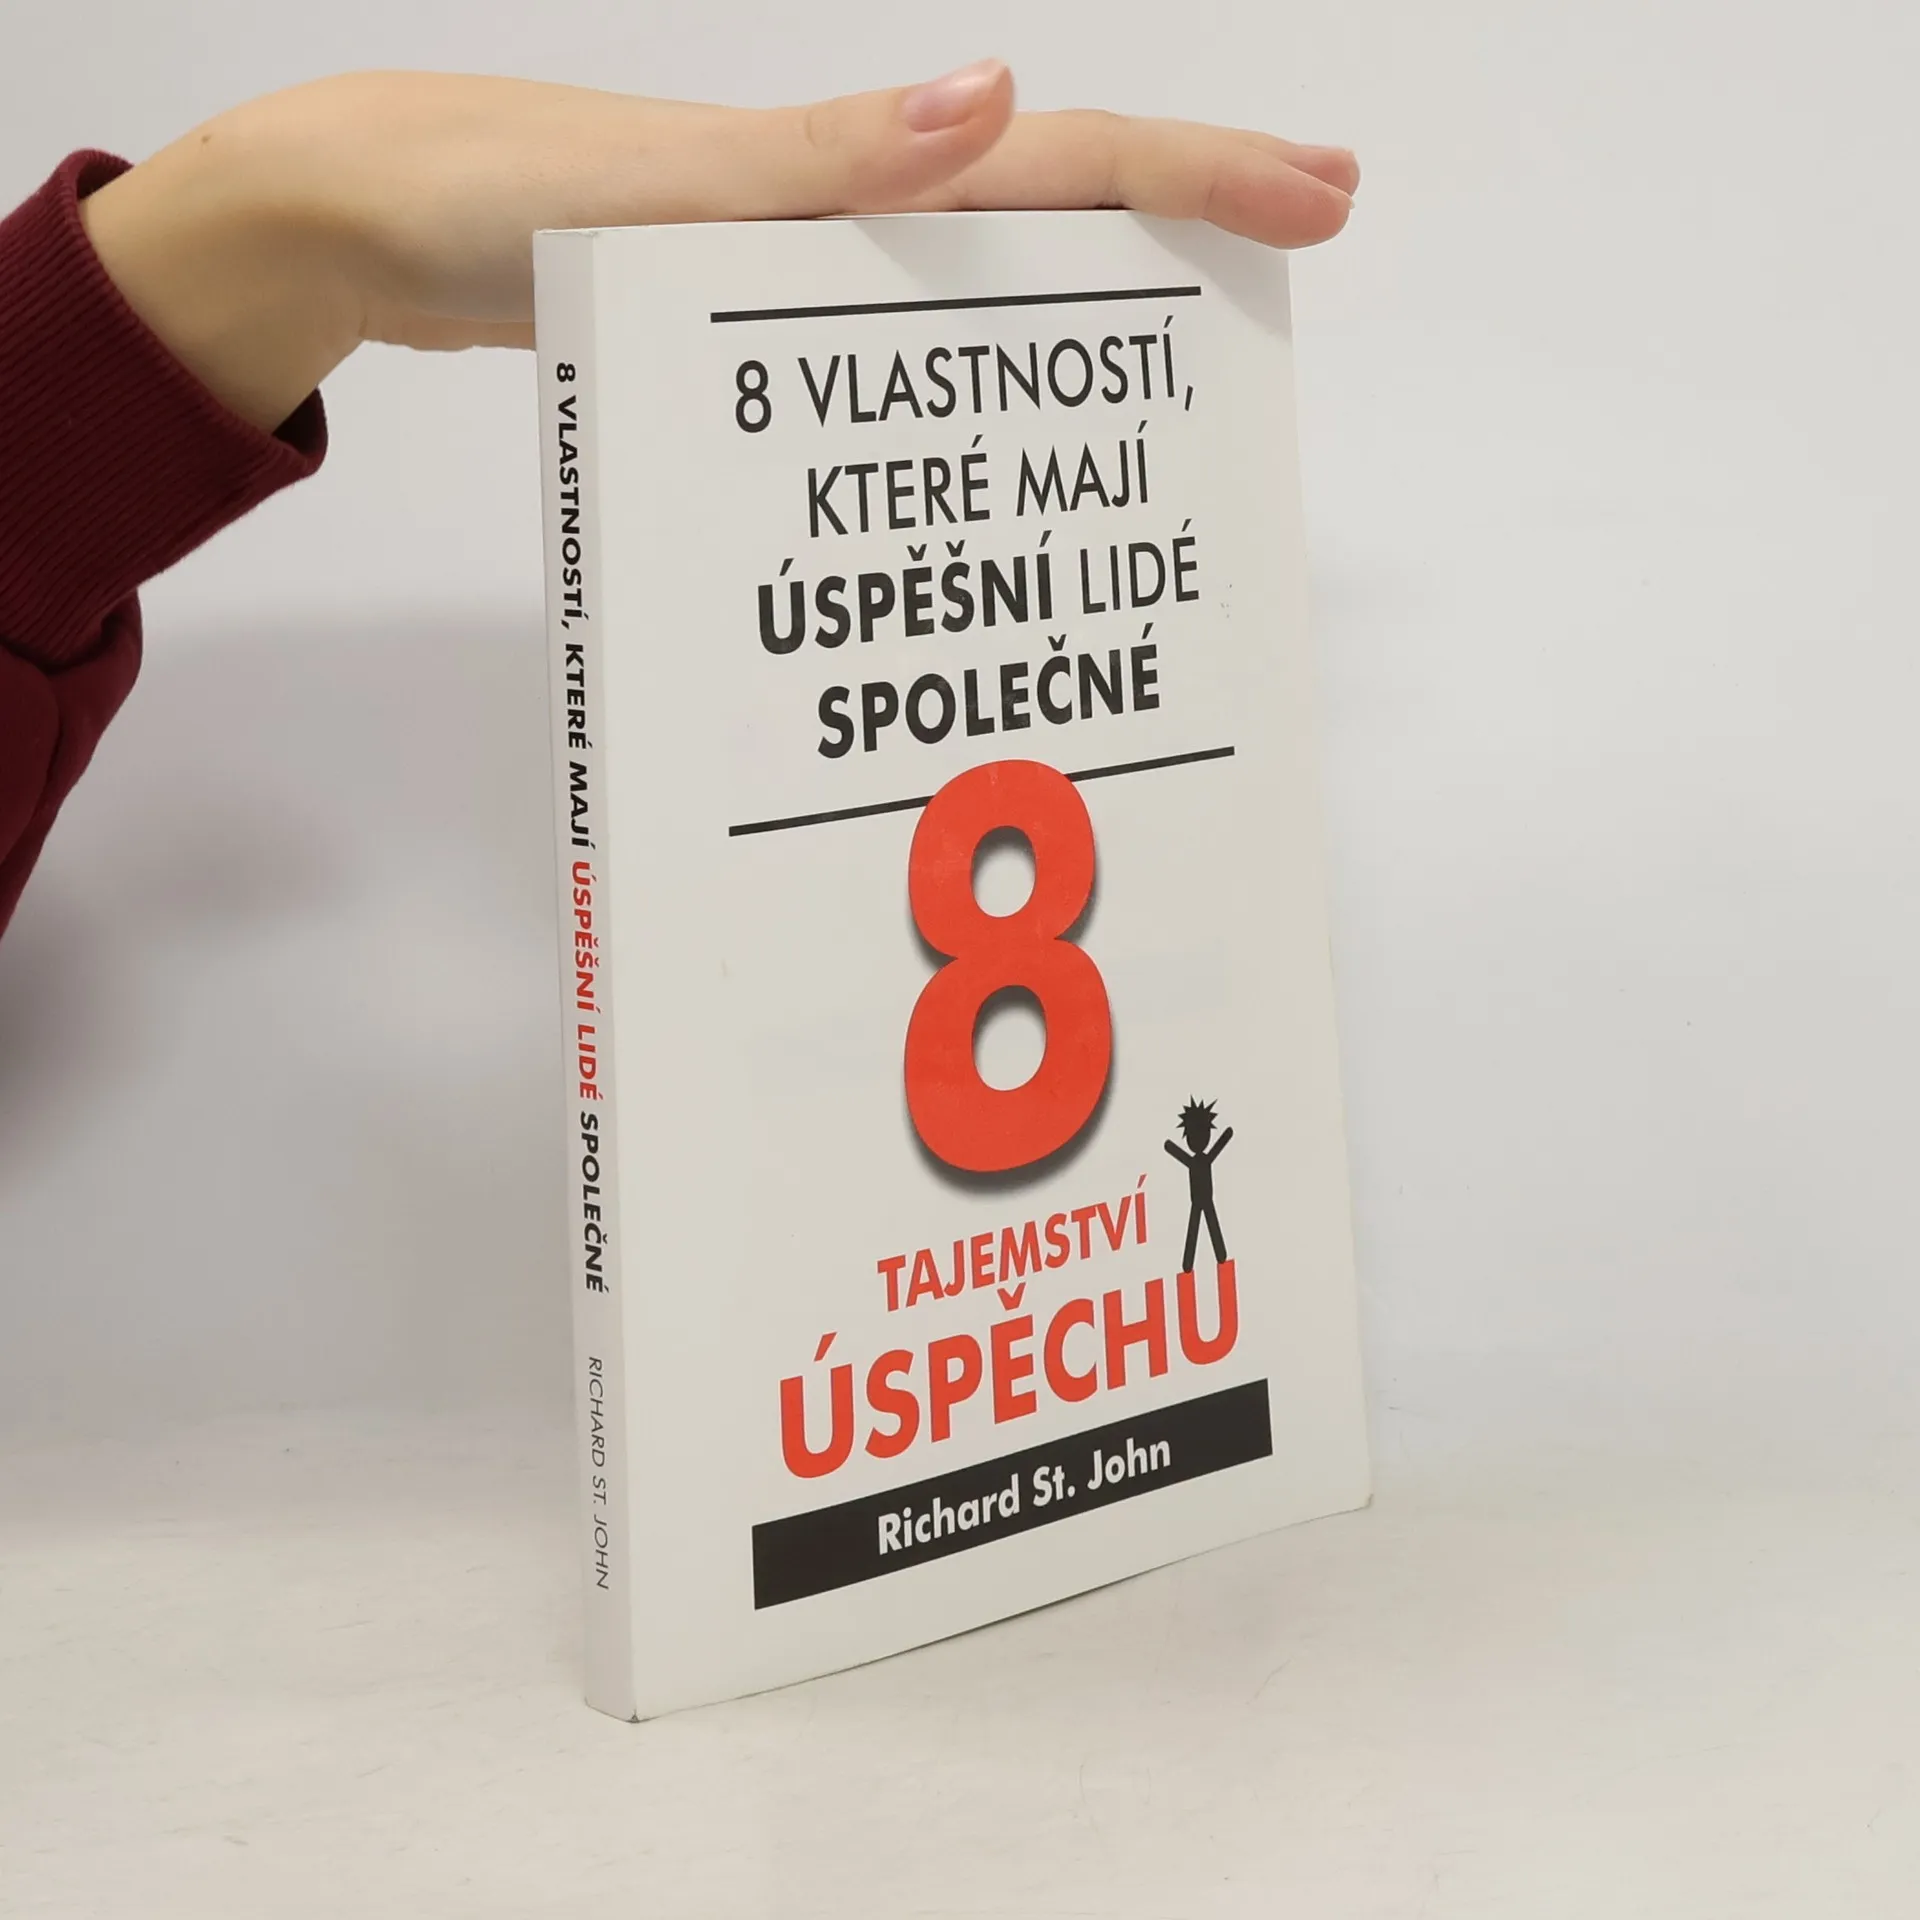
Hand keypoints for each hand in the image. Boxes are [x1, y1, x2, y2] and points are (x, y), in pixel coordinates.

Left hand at [80, 64, 1357, 431]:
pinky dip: (968, 354)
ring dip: (1093, 287)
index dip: (1192, 176)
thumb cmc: (479, 203)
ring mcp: (792, 253)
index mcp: (836, 171)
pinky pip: (892, 326)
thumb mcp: (646, 196)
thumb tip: (986, 102)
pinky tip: (987, 395)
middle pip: (1048, 200)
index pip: (1053, 163)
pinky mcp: (743, 307)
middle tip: (1304, 238)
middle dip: (1184, 215)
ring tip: (1187, 331)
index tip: (1315, 196)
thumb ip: (810, 167)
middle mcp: (835, 201)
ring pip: (980, 267)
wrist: (360, 223)